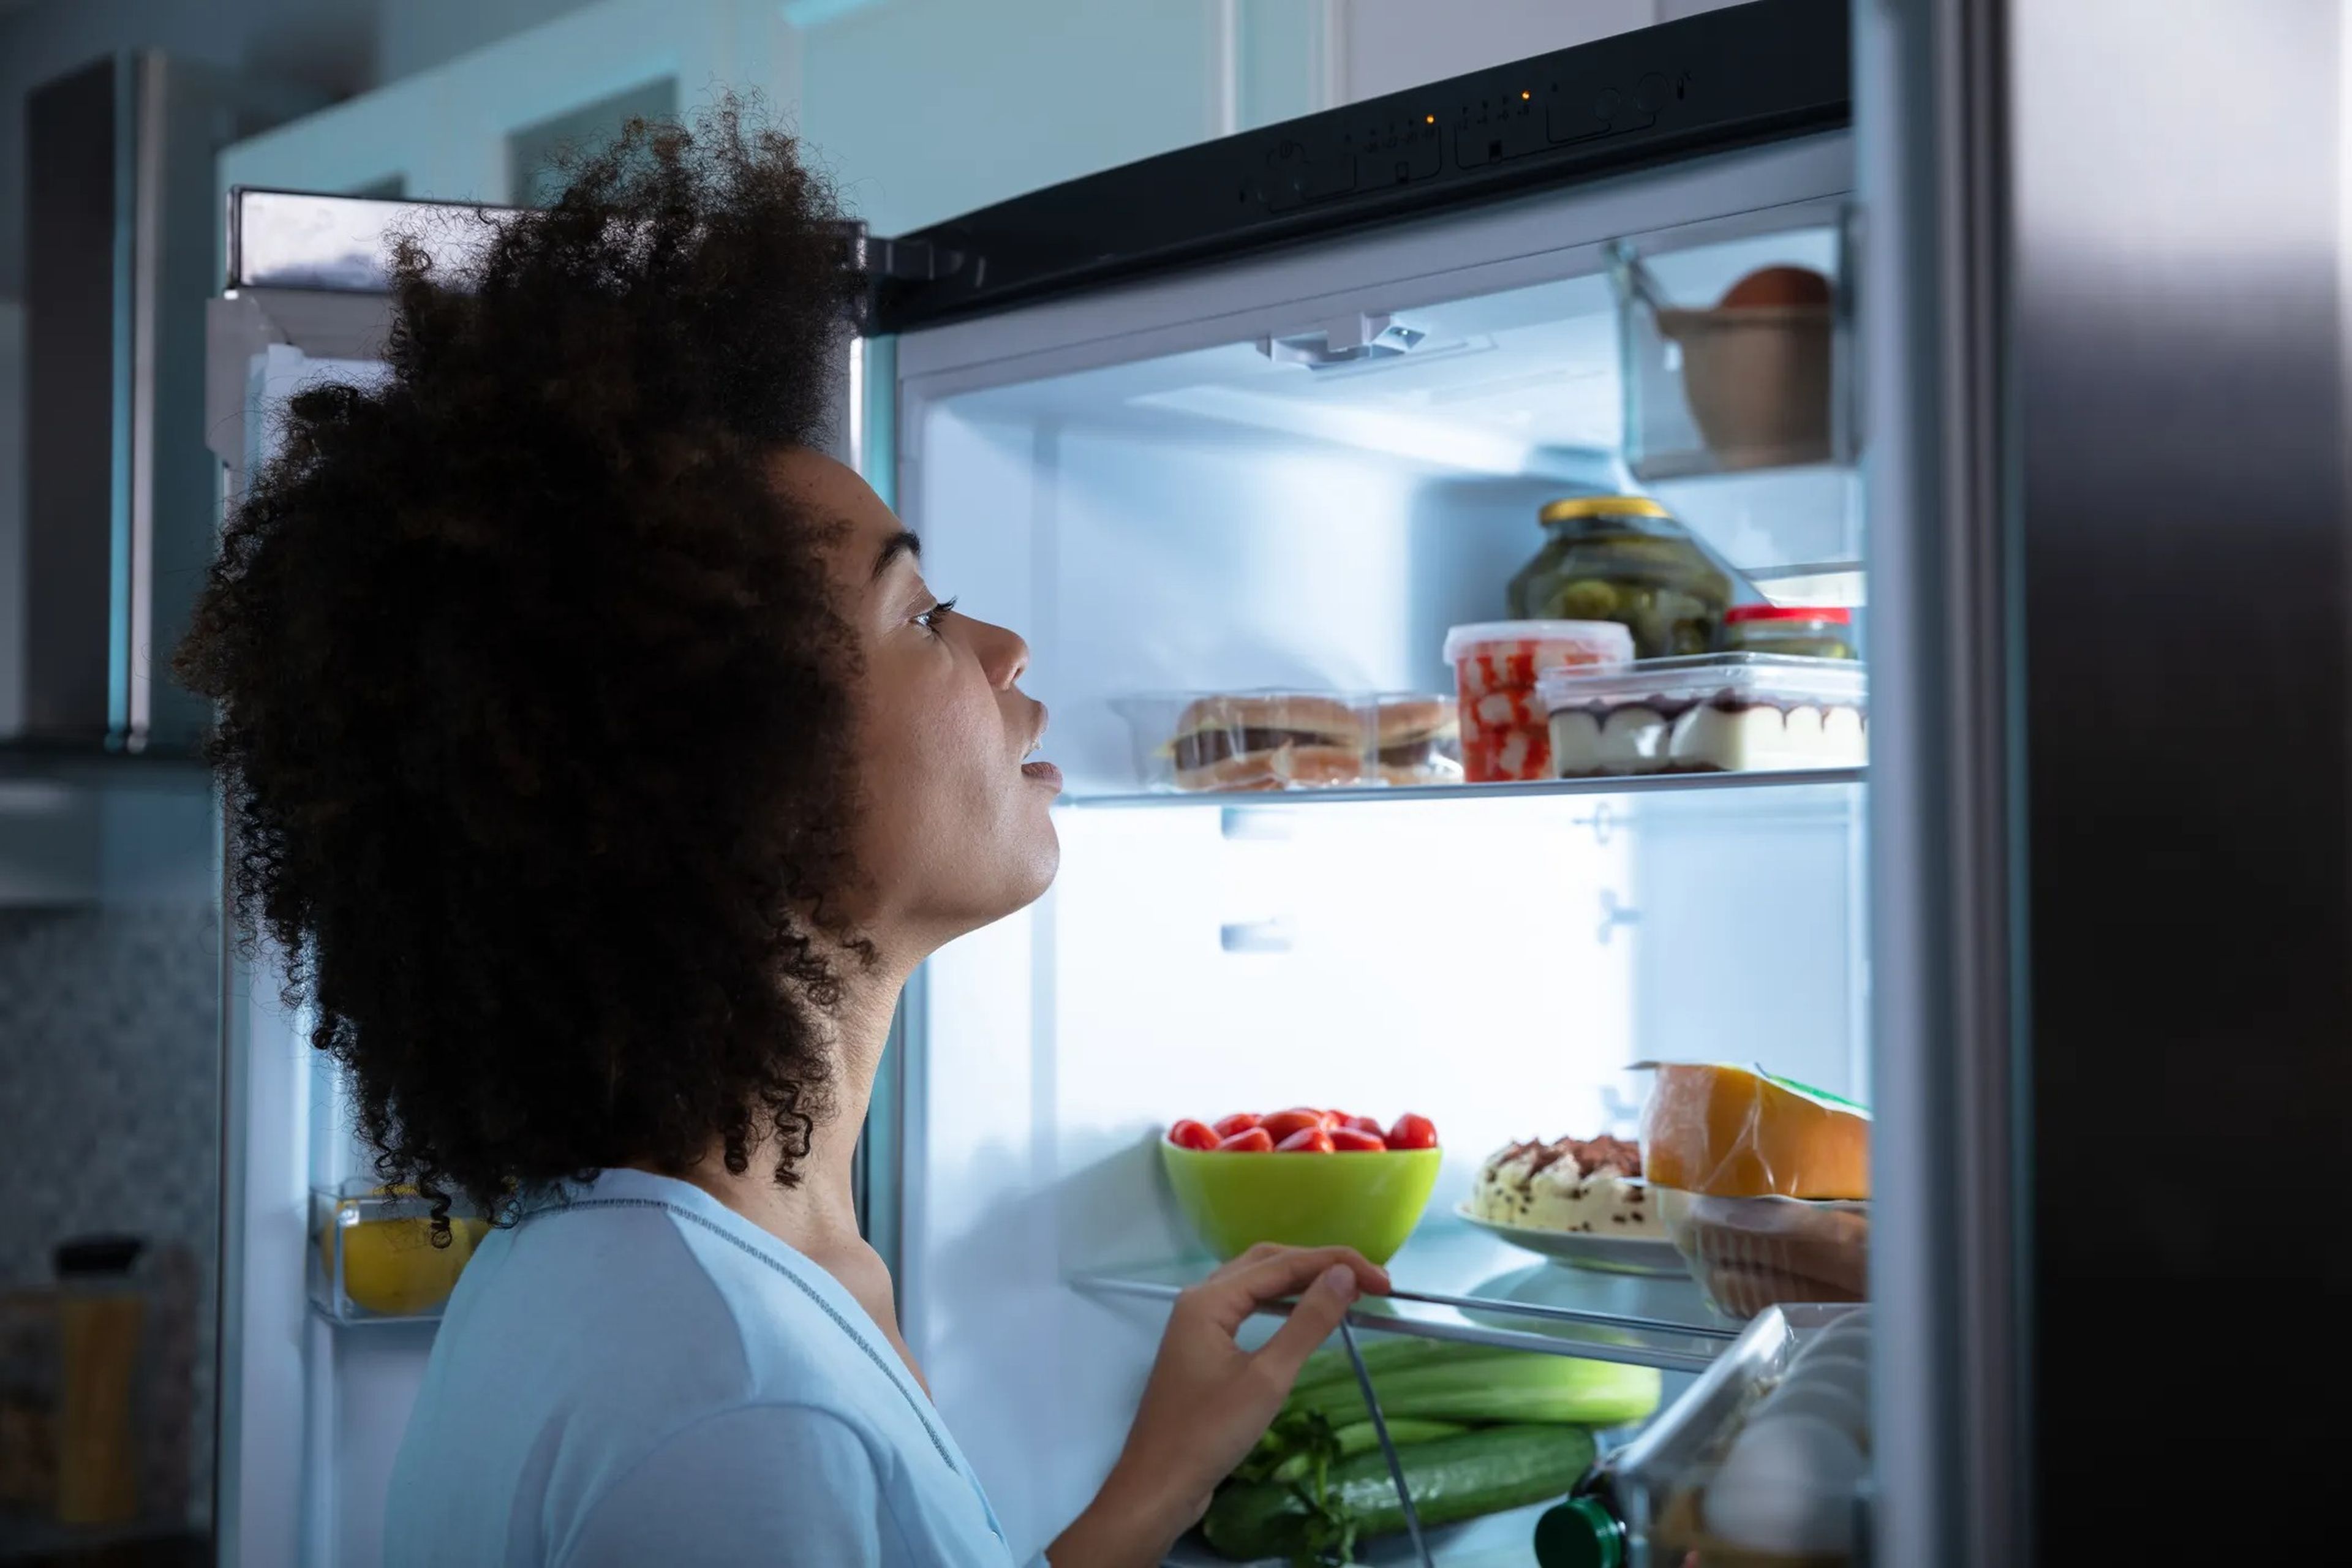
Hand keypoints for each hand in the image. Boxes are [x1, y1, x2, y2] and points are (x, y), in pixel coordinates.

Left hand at [1047, 1244, 1390, 1567]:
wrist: (1158, 1486)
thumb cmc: (1209, 1434)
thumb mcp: (1268, 1379)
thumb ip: (1307, 1323)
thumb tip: (1343, 1276)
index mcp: (1209, 1299)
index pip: (1282, 1264)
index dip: (1336, 1263)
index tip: (1383, 1280)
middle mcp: (1199, 1300)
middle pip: (1267, 1263)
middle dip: (1319, 1265)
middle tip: (1369, 1282)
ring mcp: (1198, 1324)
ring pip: (1256, 1284)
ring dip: (1301, 1281)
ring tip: (1346, 1290)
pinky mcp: (1203, 1348)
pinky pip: (1247, 1309)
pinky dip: (1282, 1304)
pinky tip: (1305, 1314)